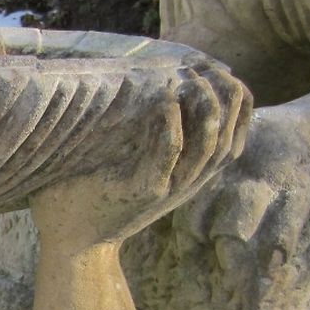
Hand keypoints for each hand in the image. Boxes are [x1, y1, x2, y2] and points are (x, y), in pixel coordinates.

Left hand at [30, 59, 249, 251]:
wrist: (69, 242)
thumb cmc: (92, 197)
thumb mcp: (133, 165)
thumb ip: (149, 137)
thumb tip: (150, 90)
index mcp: (188, 175)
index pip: (234, 136)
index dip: (239, 101)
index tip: (222, 69)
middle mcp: (185, 183)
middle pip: (229, 138)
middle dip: (227, 97)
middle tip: (209, 67)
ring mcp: (167, 189)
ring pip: (208, 146)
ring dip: (206, 107)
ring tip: (193, 77)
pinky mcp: (143, 192)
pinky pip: (168, 155)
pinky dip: (170, 125)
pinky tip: (165, 99)